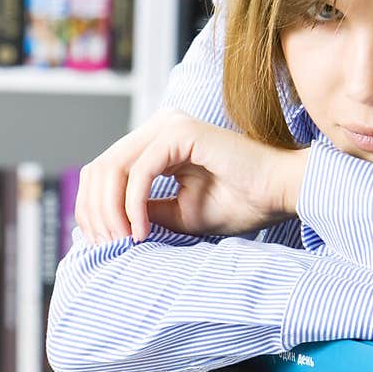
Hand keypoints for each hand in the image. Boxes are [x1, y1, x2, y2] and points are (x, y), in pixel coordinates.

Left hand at [75, 110, 308, 242]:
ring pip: (112, 168)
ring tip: (123, 241)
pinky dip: (134, 205)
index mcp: (155, 142)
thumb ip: (142, 210)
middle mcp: (158, 127)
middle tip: (107, 246)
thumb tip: (107, 224)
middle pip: (99, 168)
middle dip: (95, 211)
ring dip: (111, 210)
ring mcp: (168, 125)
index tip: (103, 243)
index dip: (92, 208)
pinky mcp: (181, 132)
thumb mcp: (177, 214)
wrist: (279, 195)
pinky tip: (141, 230)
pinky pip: (139, 171)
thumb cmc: (240, 204)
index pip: (104, 170)